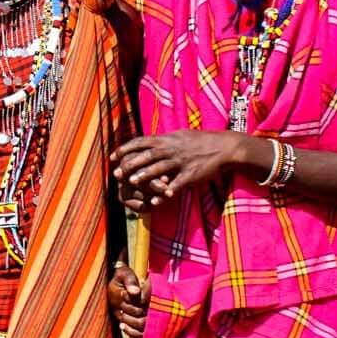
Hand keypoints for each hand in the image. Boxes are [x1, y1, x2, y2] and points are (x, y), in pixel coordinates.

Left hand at [109, 262, 150, 337]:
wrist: (116, 288)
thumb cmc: (121, 279)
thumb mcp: (123, 274)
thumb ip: (129, 279)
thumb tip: (135, 292)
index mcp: (153, 290)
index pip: (148, 300)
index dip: (134, 299)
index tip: (123, 293)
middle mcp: (154, 304)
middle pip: (145, 313)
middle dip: (129, 309)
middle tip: (121, 303)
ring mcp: (150, 315)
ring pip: (143, 324)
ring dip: (129, 320)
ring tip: (122, 313)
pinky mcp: (143, 324)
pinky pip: (142, 334)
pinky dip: (131, 332)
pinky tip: (122, 325)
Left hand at [111, 131, 258, 206]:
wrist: (224, 147)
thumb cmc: (199, 141)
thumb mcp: (179, 136)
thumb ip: (161, 140)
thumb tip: (144, 141)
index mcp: (167, 140)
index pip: (141, 142)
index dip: (125, 149)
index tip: (112, 157)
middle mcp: (172, 149)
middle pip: (147, 155)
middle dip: (131, 164)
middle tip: (117, 173)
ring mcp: (182, 161)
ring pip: (160, 168)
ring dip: (145, 176)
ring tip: (131, 182)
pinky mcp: (192, 174)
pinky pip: (177, 184)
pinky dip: (166, 193)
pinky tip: (155, 202)